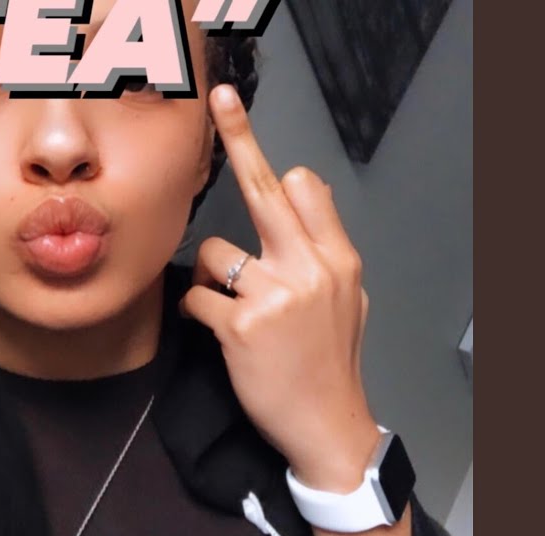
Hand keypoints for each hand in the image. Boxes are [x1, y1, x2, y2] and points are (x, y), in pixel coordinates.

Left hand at [180, 84, 379, 492]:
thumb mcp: (349, 299)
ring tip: (229, 307)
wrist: (328, 426)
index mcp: (337, 258)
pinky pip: (195, 299)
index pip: (305, 189)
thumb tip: (304, 194)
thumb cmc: (331, 363)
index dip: (275, 166)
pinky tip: (213, 329)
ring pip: (212, 253)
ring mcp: (275, 296)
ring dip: (207, 277)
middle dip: (242, 138)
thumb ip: (324, 249)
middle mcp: (309, 268)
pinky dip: (195, 312)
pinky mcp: (241, 327)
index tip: (248, 125)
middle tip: (223, 101)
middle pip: (266, 189)